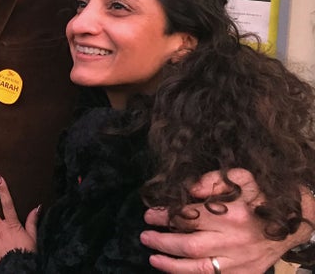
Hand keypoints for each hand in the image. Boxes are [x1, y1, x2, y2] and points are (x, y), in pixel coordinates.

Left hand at [140, 168, 310, 272]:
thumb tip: (190, 189)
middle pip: (190, 245)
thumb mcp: (242, 177)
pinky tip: (177, 271)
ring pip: (199, 268)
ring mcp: (240, 261)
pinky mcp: (246, 273)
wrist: (296, 221)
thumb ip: (213, 179)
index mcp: (232, 214)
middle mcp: (235, 240)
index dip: (165, 216)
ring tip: (153, 257)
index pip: (189, 217)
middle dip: (162, 241)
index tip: (150, 215)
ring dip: (172, 265)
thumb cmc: (262, 196)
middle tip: (145, 236)